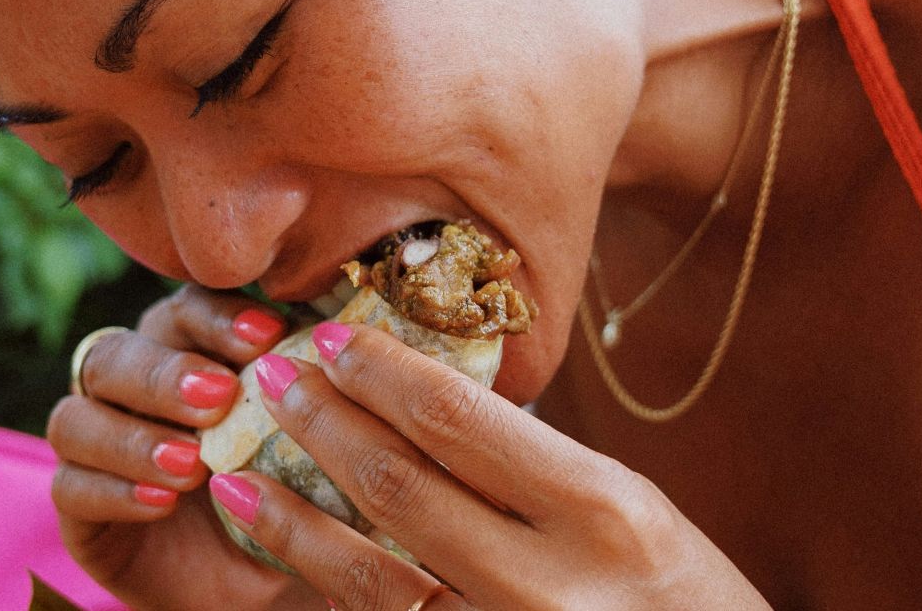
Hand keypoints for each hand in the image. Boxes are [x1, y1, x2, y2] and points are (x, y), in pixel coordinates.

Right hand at [47, 286, 318, 609]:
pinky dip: (115, 490)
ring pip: (77, 418)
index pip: (185, 310)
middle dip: (168, 373)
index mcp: (186, 352)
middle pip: (118, 354)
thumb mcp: (309, 443)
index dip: (219, 317)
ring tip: (192, 463)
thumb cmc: (292, 493)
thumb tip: (353, 342)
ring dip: (134, 437)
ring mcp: (94, 446)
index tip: (267, 334)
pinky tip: (163, 503)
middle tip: (220, 397)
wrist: (264, 577)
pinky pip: (69, 488)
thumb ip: (311, 393)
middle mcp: (129, 389)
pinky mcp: (77, 507)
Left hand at [209, 323, 770, 610]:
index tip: (333, 338)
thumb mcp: (638, 514)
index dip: (380, 371)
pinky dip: (330, 595)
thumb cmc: (685, 600)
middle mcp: (550, 583)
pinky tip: (291, 563)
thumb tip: (425, 406)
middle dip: (322, 425)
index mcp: (601, 509)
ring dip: (291, 519)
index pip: (461, 418)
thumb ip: (539, 469)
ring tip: (235, 475)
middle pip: (400, 485)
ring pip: (368, 574)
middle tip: (274, 382)